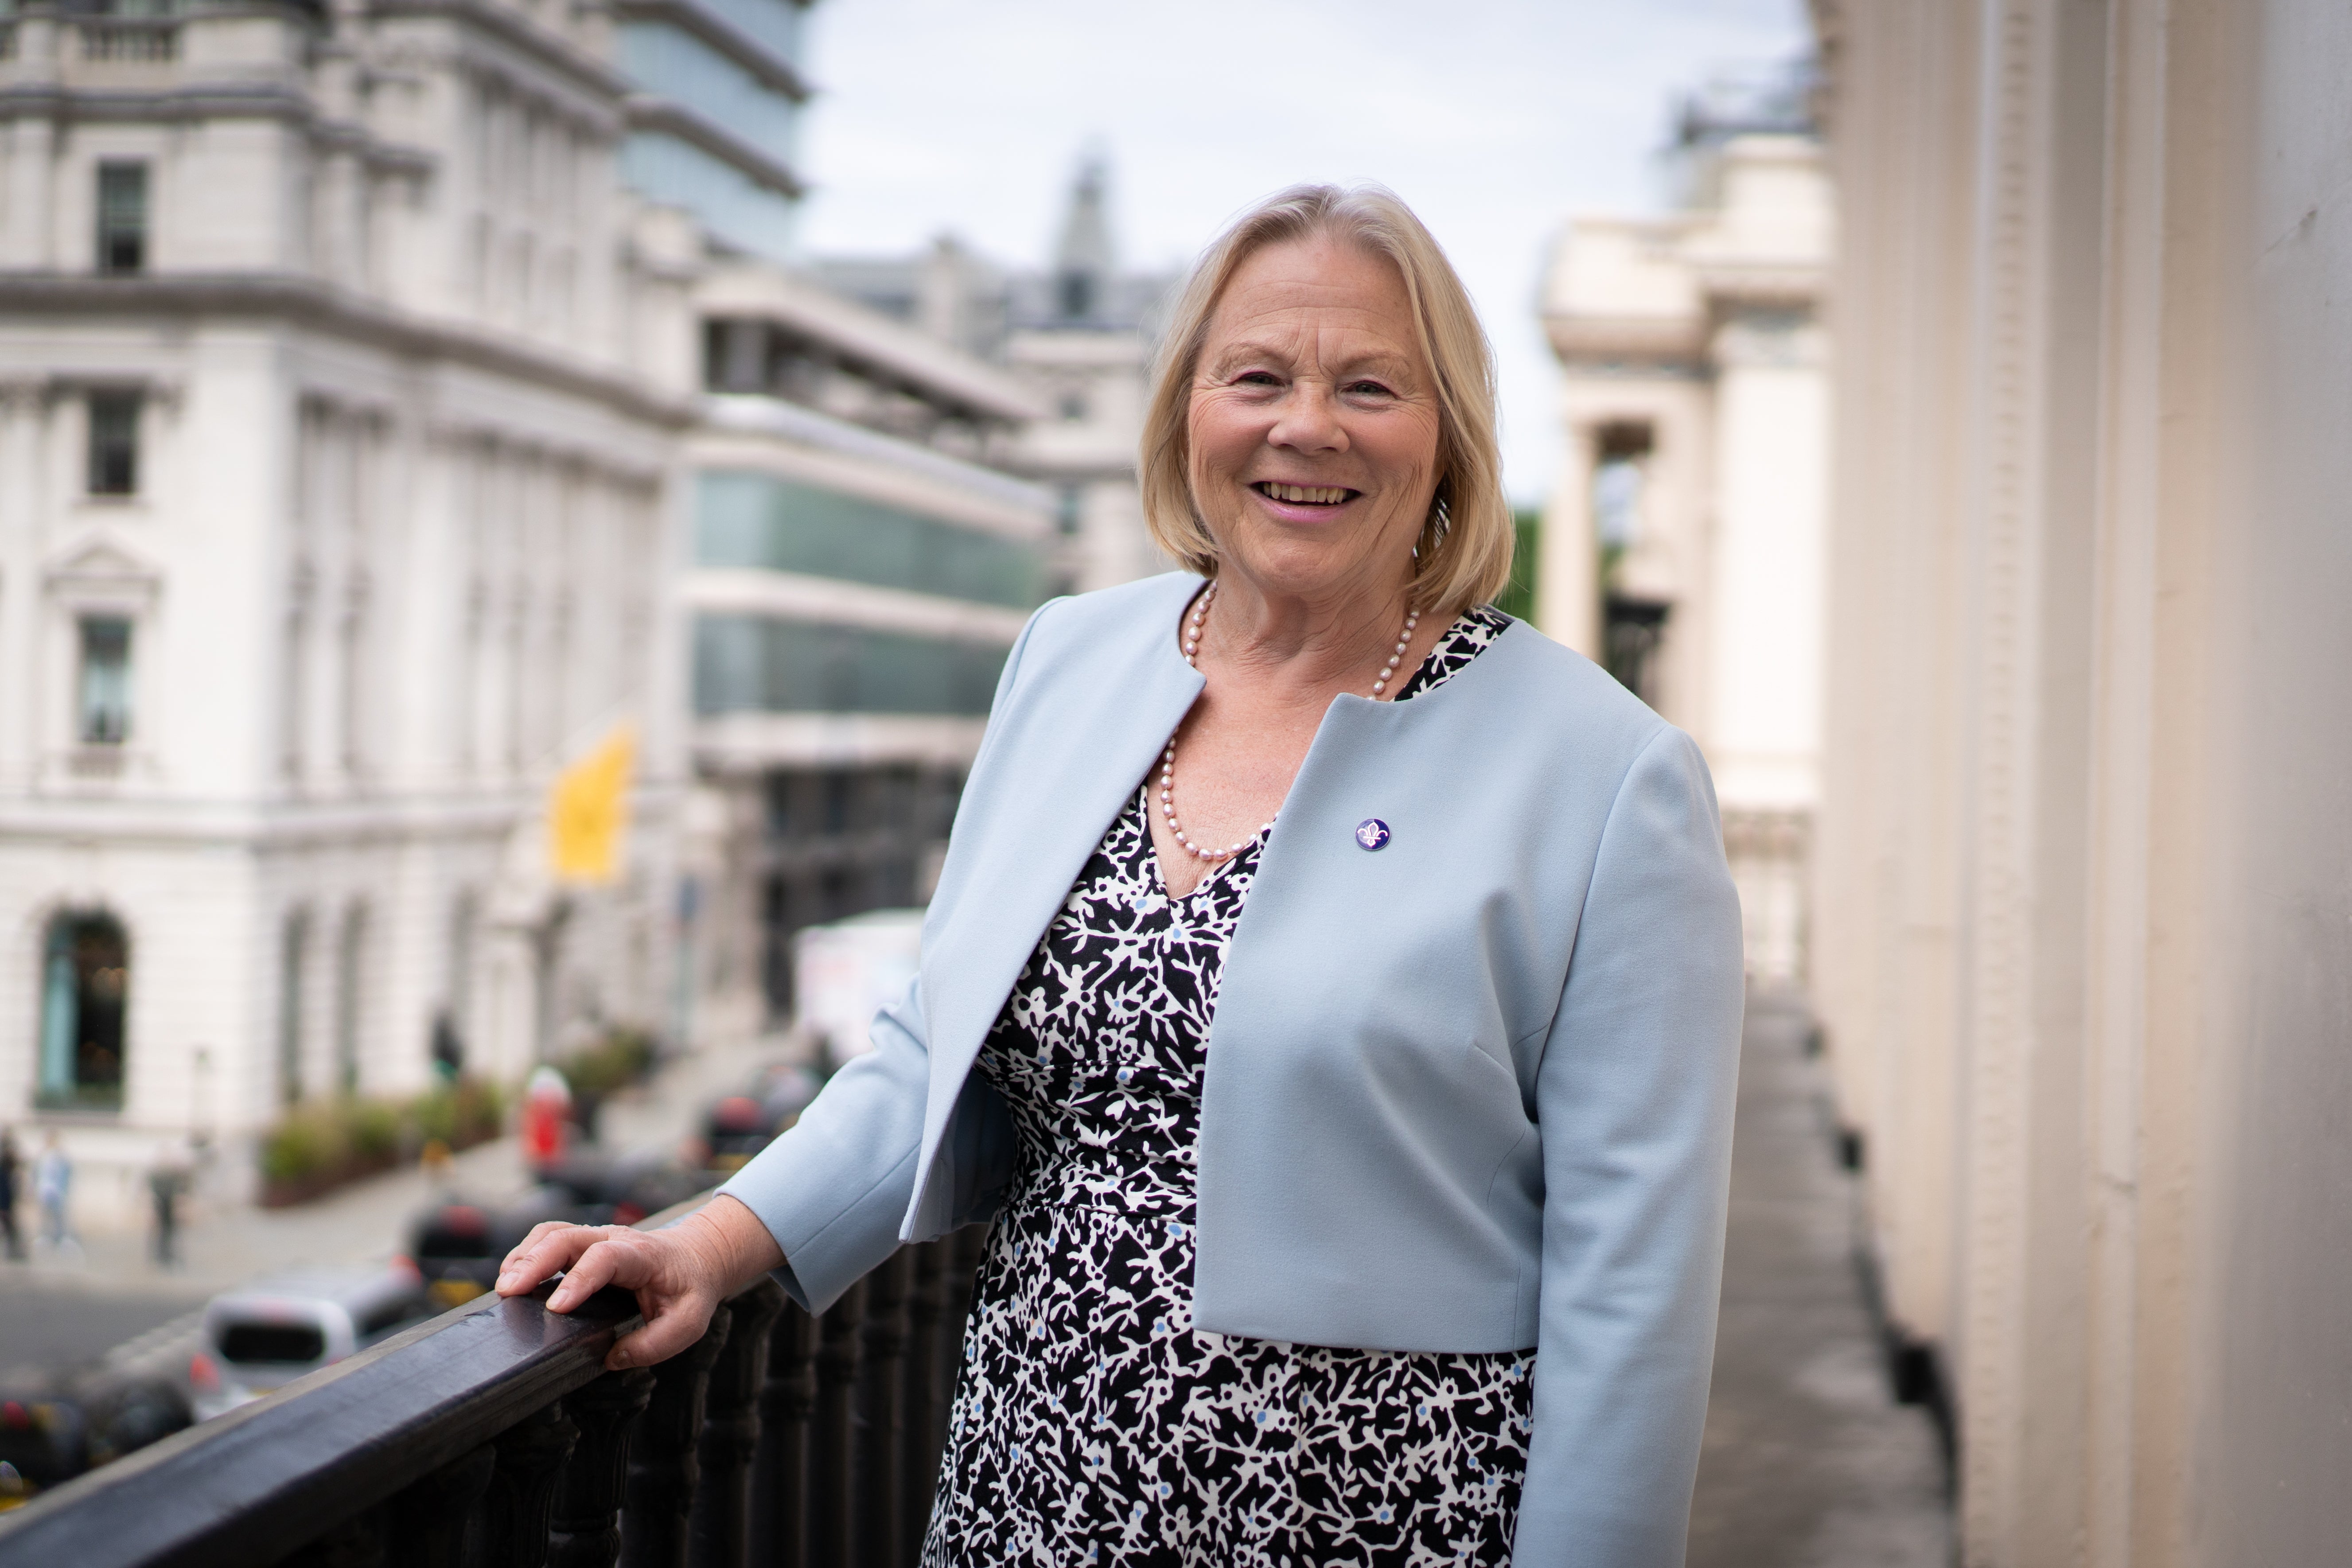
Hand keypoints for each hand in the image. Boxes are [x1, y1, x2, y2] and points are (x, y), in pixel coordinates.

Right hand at [494, 1194, 784, 1369]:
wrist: (698, 1256)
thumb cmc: (691, 1289)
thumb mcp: (689, 1322)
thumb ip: (655, 1344)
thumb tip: (614, 1358)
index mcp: (643, 1256)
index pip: (607, 1258)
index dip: (579, 1279)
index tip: (556, 1308)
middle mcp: (615, 1238)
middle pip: (568, 1237)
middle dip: (536, 1261)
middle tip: (509, 1291)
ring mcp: (596, 1237)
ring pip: (553, 1233)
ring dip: (525, 1256)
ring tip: (505, 1288)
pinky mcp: (583, 1244)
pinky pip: (549, 1239)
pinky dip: (527, 1255)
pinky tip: (513, 1279)